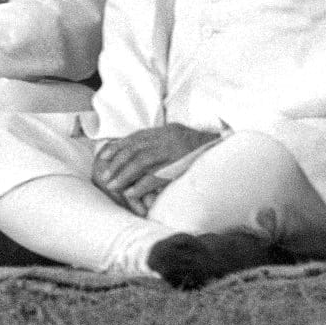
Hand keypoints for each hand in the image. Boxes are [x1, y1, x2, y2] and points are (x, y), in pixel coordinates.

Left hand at [92, 124, 217, 214]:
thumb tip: (138, 148)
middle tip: (104, 177)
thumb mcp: (177, 135)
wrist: (222, 146)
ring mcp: (172, 151)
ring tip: (113, 186)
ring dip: (124, 175)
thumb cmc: (198, 144)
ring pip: (141, 162)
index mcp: (164, 131)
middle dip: (116, 164)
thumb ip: (159, 139)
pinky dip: (142, 185)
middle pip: (134, 150)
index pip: (134, 138)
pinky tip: (131, 193)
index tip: (103, 157)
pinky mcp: (180, 165)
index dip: (117, 147)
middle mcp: (165, 139)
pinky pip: (157, 176)